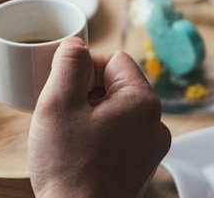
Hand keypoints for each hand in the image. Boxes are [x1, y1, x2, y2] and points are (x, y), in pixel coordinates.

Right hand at [28, 37, 170, 197]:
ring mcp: (149, 150)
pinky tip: (77, 154)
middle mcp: (155, 125)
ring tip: (67, 137)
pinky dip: (96, 138)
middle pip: (115, 85)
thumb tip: (75, 44)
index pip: (113, 59)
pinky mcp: (138, 169)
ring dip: (88, 116)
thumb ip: (68, 63)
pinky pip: (117, 137)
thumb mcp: (57, 103)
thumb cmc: (68, 169)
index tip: (62, 90)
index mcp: (142, 102)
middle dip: (84, 93)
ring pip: (115, 112)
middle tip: (61, 115)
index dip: (83, 68)